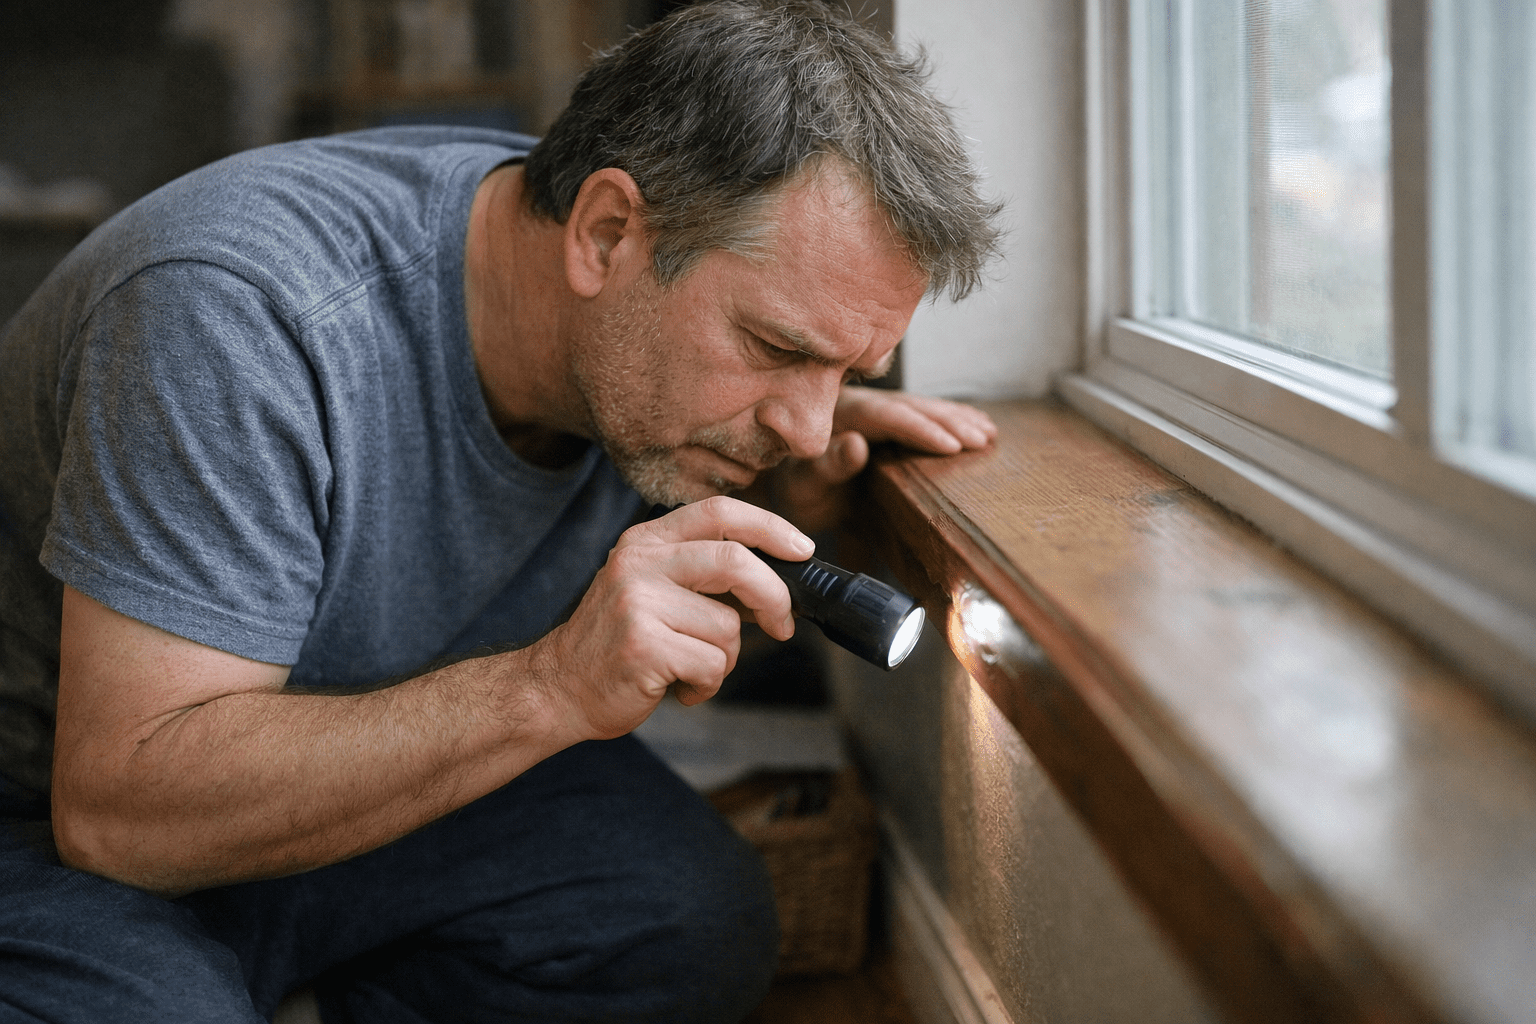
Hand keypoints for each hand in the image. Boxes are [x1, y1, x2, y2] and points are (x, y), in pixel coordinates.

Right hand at [531, 496, 814, 740]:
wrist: (559, 688)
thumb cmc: (619, 643)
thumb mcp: (650, 587)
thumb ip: (698, 571)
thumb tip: (777, 573)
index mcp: (646, 542)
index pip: (719, 512)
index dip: (770, 527)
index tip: (802, 549)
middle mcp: (639, 563)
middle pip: (734, 561)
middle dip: (774, 596)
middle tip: (781, 625)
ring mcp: (637, 603)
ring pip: (728, 626)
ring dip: (723, 659)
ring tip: (688, 667)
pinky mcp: (643, 645)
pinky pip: (713, 664)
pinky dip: (706, 684)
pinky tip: (678, 686)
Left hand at [774, 386, 996, 531]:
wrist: (795, 491)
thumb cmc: (798, 492)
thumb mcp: (804, 487)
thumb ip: (827, 467)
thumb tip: (856, 445)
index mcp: (842, 414)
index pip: (886, 416)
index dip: (920, 429)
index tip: (951, 445)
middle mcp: (863, 405)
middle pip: (912, 407)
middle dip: (949, 422)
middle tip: (982, 439)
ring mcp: (880, 411)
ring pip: (924, 408)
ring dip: (958, 420)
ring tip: (988, 433)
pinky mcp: (892, 424)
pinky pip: (926, 417)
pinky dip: (955, 421)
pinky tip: (981, 426)